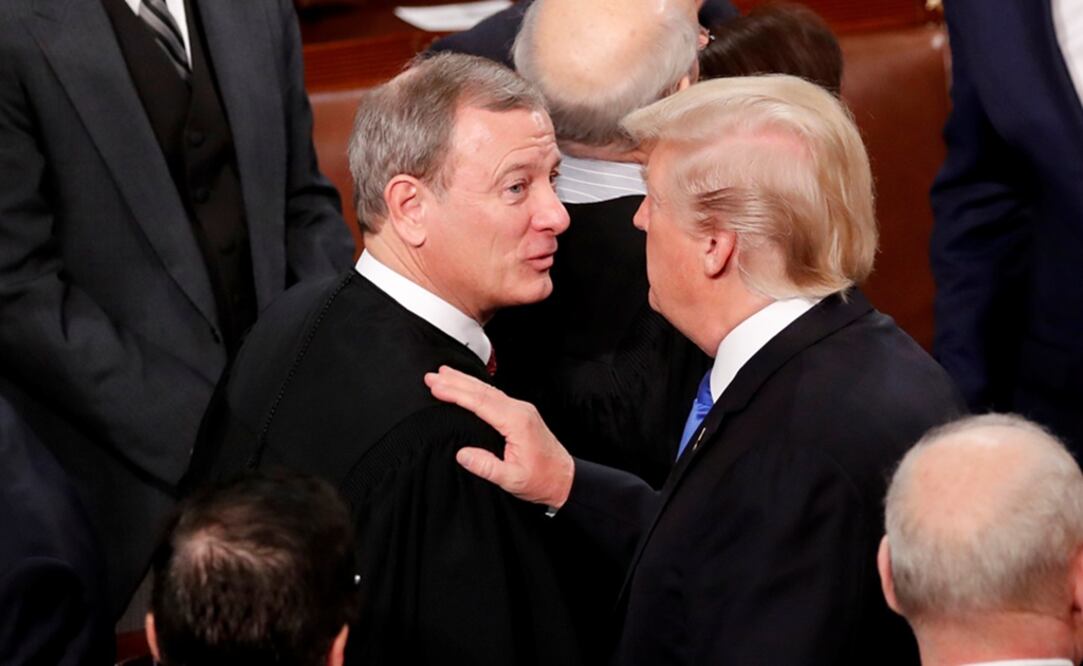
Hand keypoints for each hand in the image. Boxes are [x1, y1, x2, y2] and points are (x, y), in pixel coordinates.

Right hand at [425, 366, 574, 507]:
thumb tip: (463, 454)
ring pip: (488, 390)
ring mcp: (522, 410)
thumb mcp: (513, 480)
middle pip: (482, 390)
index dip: (456, 393)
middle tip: (432, 376)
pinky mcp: (521, 414)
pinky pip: (495, 396)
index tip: (436, 387)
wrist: (565, 478)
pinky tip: (468, 387)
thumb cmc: (542, 479)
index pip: (480, 402)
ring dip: (465, 382)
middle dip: (456, 381)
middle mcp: (520, 410)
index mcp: (517, 421)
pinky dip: (477, 390)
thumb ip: (487, 467)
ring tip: (445, 374)